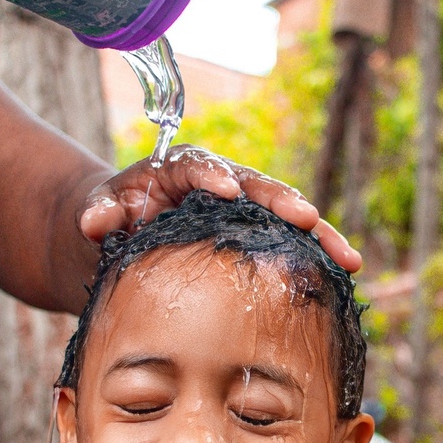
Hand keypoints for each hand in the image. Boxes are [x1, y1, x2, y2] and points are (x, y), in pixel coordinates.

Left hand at [78, 144, 361, 272]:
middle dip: (283, 202)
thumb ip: (100, 212)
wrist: (125, 235)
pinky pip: (289, 245)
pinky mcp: (256, 237)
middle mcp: (221, 182)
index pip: (197, 166)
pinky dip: (315, 259)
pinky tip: (344, 277)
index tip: (226, 190)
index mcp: (181, 168)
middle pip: (256, 186)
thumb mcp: (100, 211)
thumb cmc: (112, 218)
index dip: (212, 175)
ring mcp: (244, 211)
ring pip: (284, 216)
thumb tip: (94, 221)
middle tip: (306, 218)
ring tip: (347, 257)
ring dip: (318, 235)